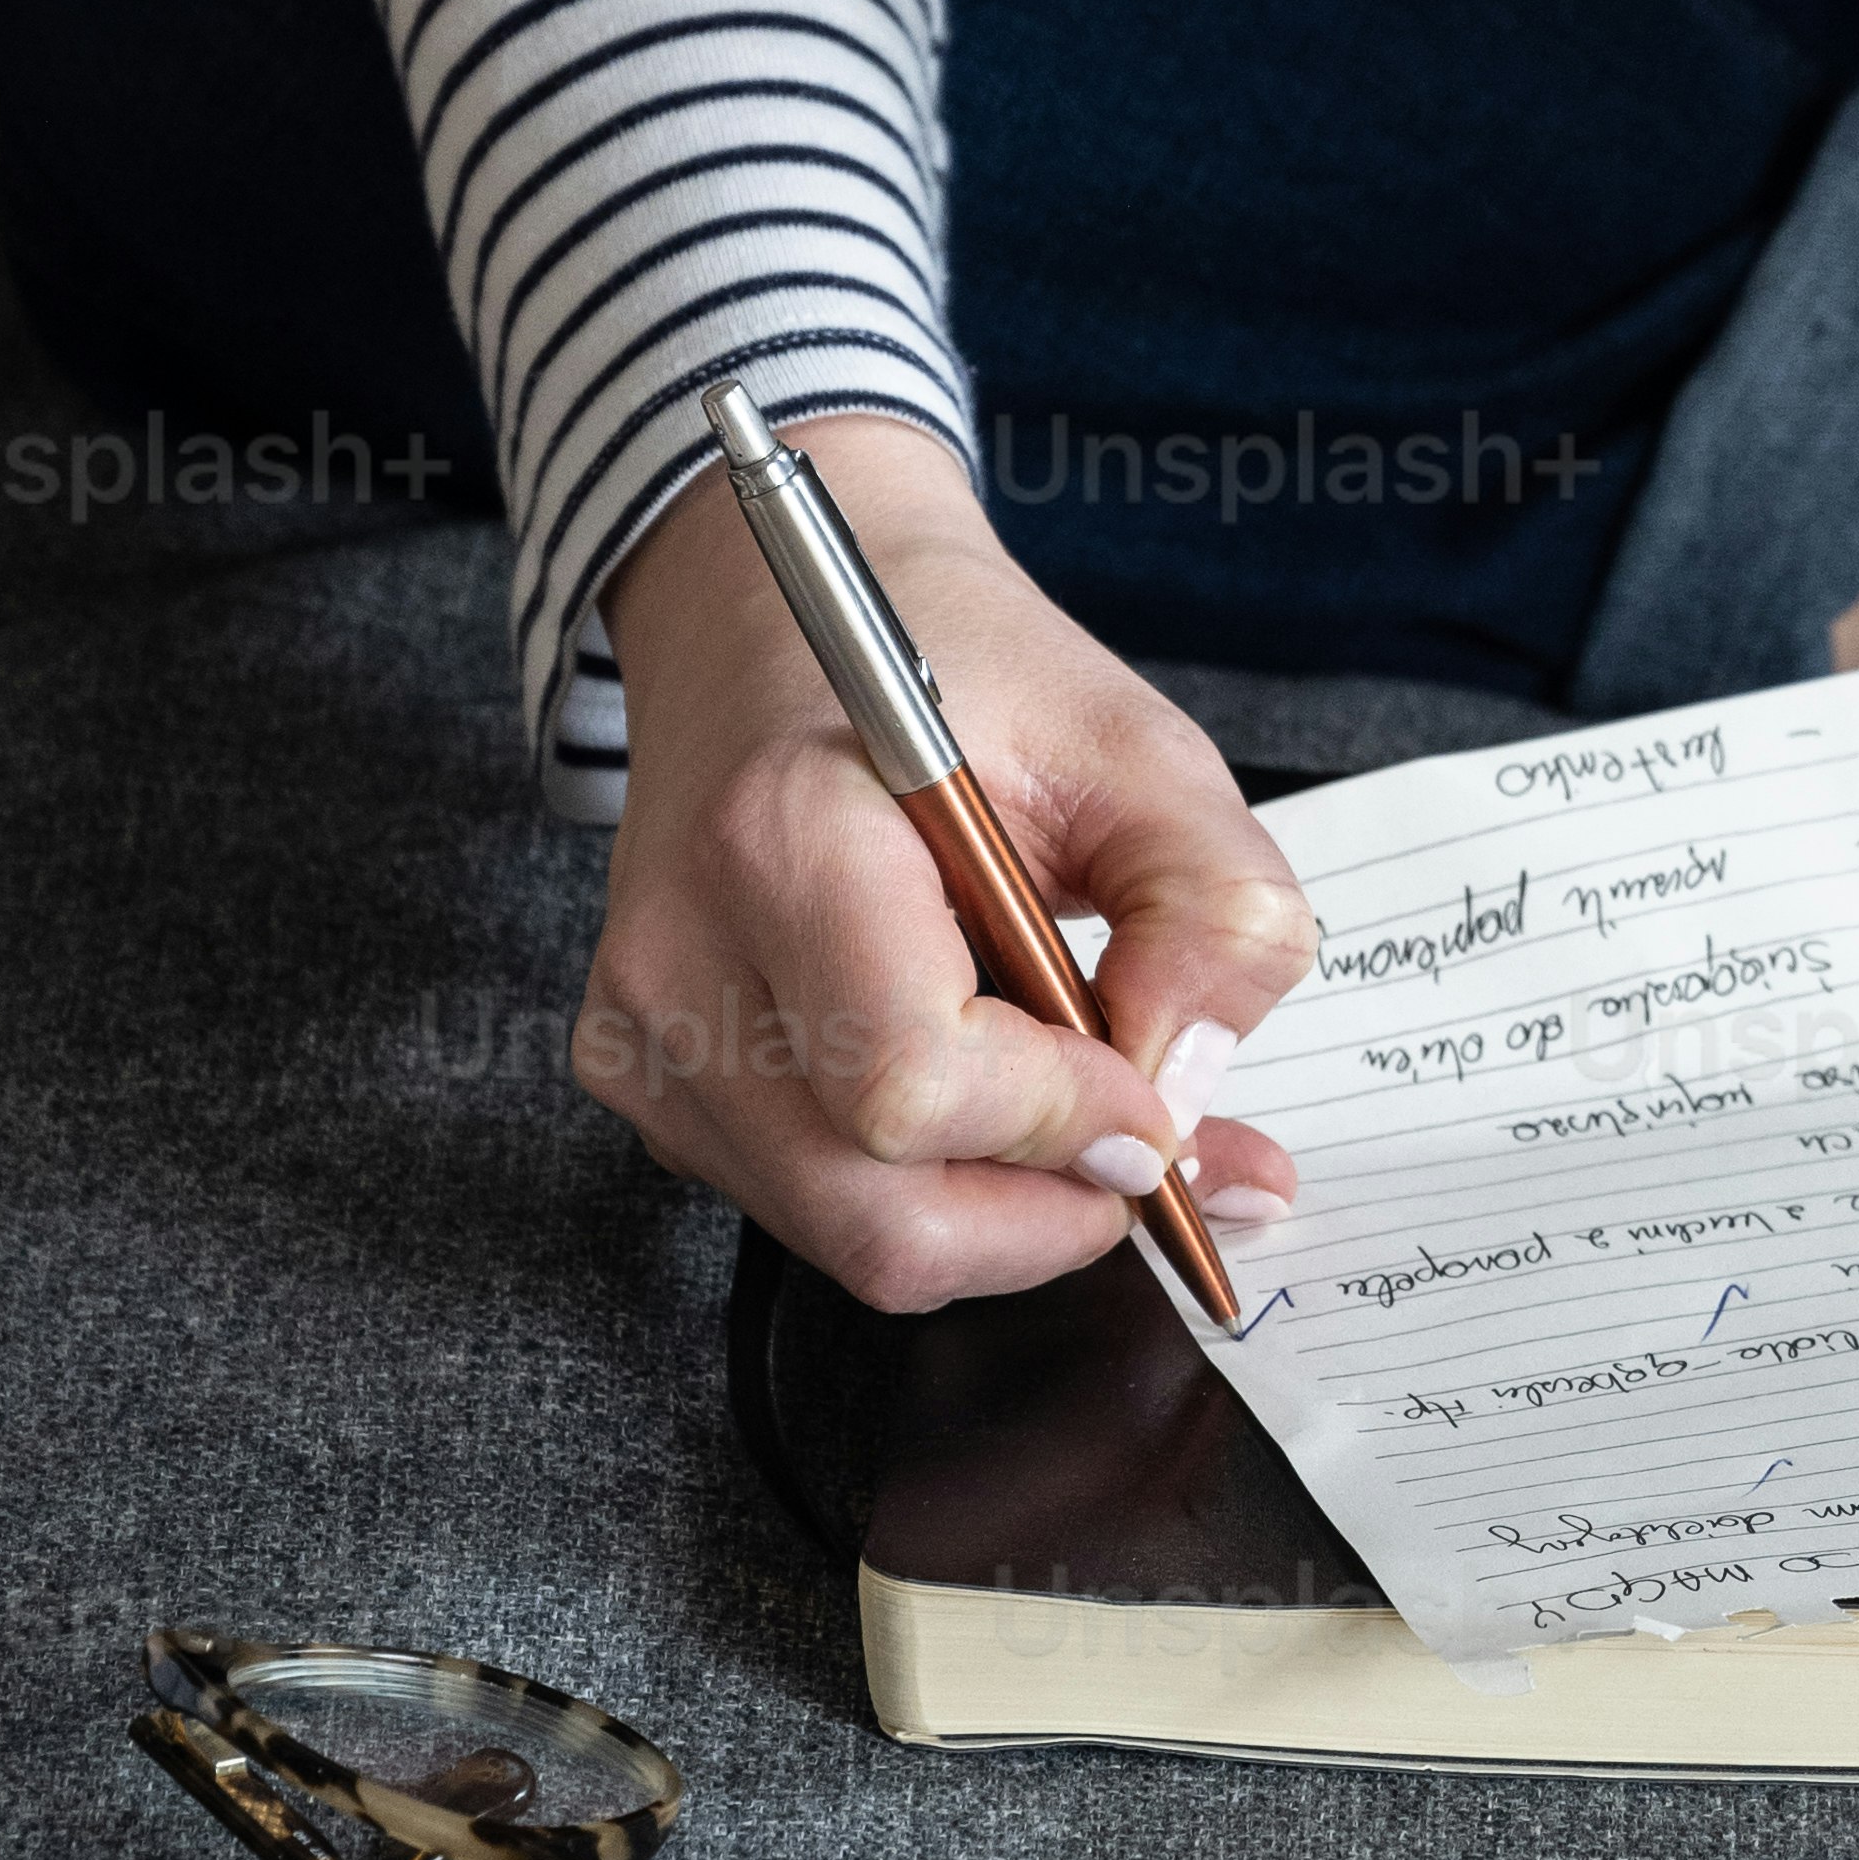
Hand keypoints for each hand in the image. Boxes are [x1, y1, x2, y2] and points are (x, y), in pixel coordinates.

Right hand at [582, 413, 1315, 1308]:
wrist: (779, 620)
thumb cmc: (958, 672)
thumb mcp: (1136, 745)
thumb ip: (1213, 906)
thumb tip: (1186, 1091)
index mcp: (783, 838)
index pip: (915, 1085)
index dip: (1064, 1123)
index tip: (1162, 1099)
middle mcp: (681, 956)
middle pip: (875, 1217)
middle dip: (1050, 1215)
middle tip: (1154, 1150)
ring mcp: (645, 1033)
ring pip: (851, 1239)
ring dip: (1004, 1213)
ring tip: (1088, 1116)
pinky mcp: (649, 1080)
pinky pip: (812, 1208)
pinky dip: (931, 1194)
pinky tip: (992, 1101)